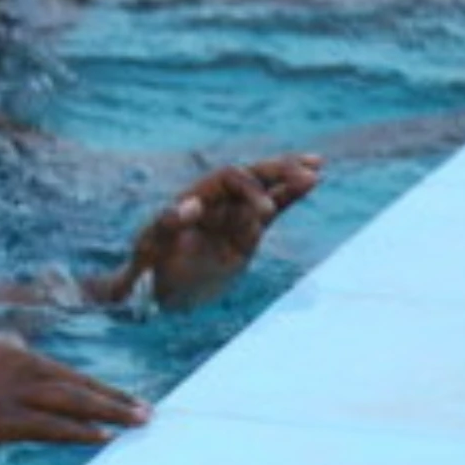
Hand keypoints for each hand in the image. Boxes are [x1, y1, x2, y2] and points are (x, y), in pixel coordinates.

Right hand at [0, 333, 148, 448]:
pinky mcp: (0, 419)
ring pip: (72, 402)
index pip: (60, 371)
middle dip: (114, 397)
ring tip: (141, 422)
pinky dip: (80, 431)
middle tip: (148, 409)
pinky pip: (50, 426)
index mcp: (8, 349)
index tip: (118, 396)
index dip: (93, 386)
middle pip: (77, 382)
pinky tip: (103, 438)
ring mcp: (9, 392)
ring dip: (110, 412)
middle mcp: (17, 365)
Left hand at [122, 154, 322, 310]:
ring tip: (316, 171)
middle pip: (252, 175)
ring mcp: (233, 216)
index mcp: (194, 196)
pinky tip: (311, 185)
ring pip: (267, 190)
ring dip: (290, 179)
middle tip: (308, 170)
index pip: (228, 179)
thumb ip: (166, 225)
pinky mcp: (248, 235)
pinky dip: (289, 198)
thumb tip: (189, 205)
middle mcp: (216, 201)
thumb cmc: (147, 267)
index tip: (265, 212)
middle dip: (279, 171)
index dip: (249, 188)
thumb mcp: (150, 247)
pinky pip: (272, 211)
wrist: (158, 294)